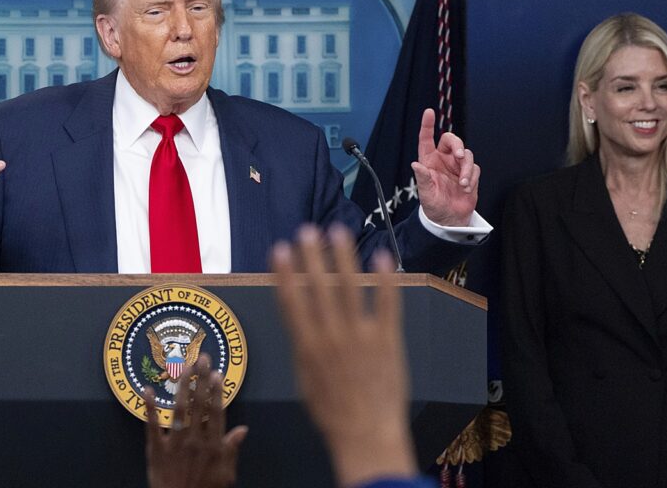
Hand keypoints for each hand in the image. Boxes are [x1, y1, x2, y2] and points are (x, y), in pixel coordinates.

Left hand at [145, 355, 247, 487]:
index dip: (216, 392)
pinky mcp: (157, 450)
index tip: (216, 373)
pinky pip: (152, 426)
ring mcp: (175, 443)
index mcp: (213, 446)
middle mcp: (195, 440)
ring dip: (181, 386)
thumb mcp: (226, 475)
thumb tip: (243, 429)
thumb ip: (232, 450)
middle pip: (199, 405)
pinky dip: (149, 407)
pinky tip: (146, 390)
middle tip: (201, 358)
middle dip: (200, 380)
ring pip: (179, 410)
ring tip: (182, 366)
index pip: (216, 413)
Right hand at [271, 224, 416, 486]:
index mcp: (307, 346)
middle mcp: (331, 336)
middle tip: (307, 230)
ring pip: (350, 287)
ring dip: (343, 257)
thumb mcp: (305, 380)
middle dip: (312, 256)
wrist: (366, 435)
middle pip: (319, 287)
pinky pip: (386, 303)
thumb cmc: (332, 412)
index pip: (292, 301)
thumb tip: (300, 321)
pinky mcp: (387, 340)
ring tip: (338, 232)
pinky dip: (384, 279)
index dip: (285, 273)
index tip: (280, 249)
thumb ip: (304, 347)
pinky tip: (382, 256)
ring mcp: (361, 336)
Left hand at [412, 108, 478, 225]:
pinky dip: (472, 177)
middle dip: (458, 146)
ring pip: (467, 154)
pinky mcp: (469, 173)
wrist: (449, 218)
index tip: (429, 112)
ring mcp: (457, 166)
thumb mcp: (426, 193)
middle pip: (452, 140)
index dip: (427, 125)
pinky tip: (466, 188)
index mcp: (429, 161)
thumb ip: (422, 178)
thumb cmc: (434, 206)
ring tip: (463, 183)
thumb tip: (416, 165)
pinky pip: (475, 168)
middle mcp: (443, 160)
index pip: (427, 139)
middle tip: (460, 157)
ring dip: (467, 168)